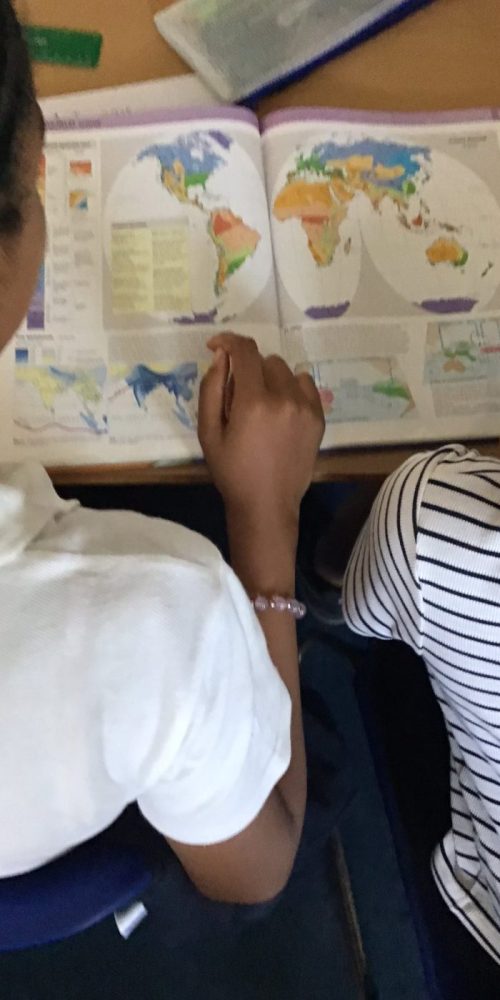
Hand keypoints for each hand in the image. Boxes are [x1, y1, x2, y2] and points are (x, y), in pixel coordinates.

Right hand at [198, 334, 324, 523]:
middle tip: (238, 396)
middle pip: (264, 360)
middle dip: (248, 369)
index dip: (228, 341)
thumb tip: (220, 356)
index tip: (216, 345)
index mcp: (253, 402)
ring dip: (269, 378)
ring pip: (285, 370)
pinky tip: (281, 409)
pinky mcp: (318, 418)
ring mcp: (305, 408)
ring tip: (261, 405)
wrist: (266, 504)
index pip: (244, 351)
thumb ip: (211, 389)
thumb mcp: (208, 432)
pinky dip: (291, 388)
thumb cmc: (231, 471)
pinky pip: (305, 384)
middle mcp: (283, 398)